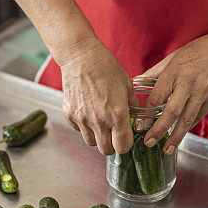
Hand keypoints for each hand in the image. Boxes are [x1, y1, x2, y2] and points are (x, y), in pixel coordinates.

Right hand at [59, 38, 136, 155]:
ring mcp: (82, 119)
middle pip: (106, 150)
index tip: (126, 137)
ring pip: (91, 142)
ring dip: (97, 136)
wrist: (80, 56)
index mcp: (117, 114)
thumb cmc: (106, 67)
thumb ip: (133, 106)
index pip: (122, 147)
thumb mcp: (127, 85)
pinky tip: (88, 111)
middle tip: (113, 133)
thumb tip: (138, 119)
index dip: (126, 144)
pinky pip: (78, 130)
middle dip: (112, 144)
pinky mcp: (69, 114)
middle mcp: (99, 120)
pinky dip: (83, 126)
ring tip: (100, 120)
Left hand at [141, 20, 207, 153]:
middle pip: (172, 112)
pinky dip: (189, 126)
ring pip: (188, 119)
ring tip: (167, 149)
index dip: (148, 114)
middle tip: (150, 142)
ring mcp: (203, 92)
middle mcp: (188, 83)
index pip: (157, 97)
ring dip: (176, 136)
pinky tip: (181, 135)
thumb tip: (137, 82)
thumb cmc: (198, 51)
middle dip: (159, 130)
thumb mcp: (173, 57)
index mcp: (174, 72)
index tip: (140, 126)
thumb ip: (155, 72)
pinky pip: (199, 116)